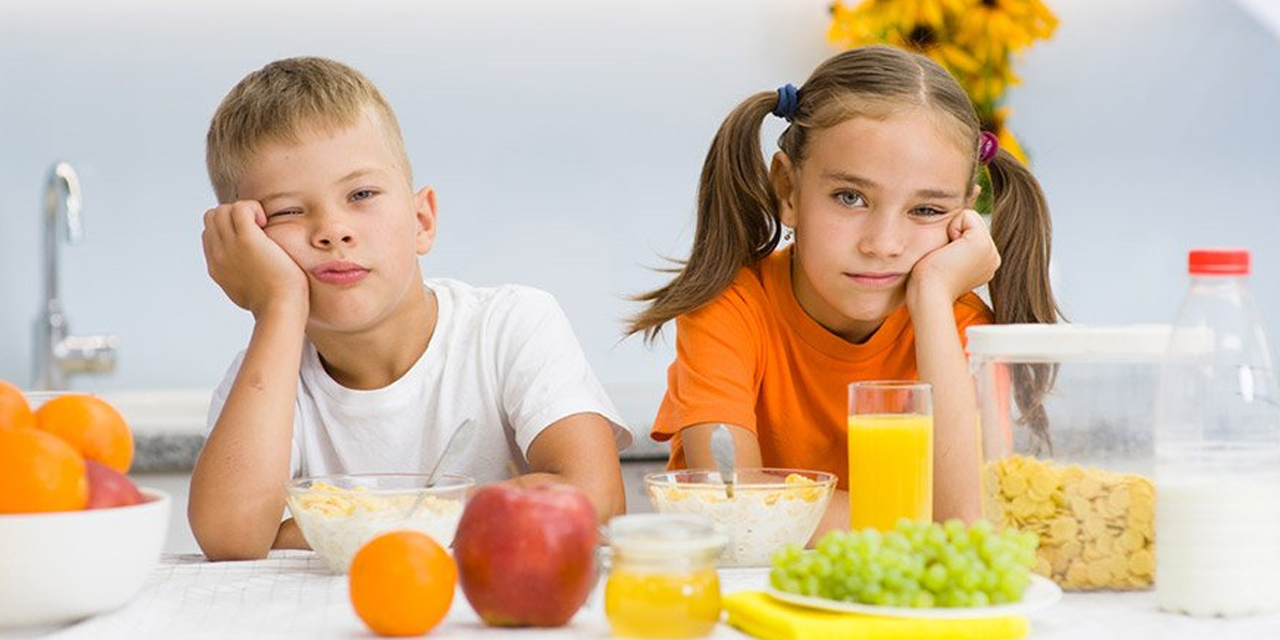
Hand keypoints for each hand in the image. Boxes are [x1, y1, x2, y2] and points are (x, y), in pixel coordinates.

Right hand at [202, 200, 308, 316]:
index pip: (210, 233)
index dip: (229, 227)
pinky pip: (240, 208)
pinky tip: (266, 223)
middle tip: (258, 228)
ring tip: (263, 225)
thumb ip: (243, 278)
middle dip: (234, 214)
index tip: (252, 236)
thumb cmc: (276, 304)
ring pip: (223, 210)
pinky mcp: (246, 240)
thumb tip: (248, 271)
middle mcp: (218, 255)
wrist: (280, 310)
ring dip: (245, 210)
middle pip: (213, 217)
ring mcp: (229, 246)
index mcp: (217, 267)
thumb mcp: (249, 292)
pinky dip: (253, 208)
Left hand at [907, 209, 999, 303]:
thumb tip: (947, 236)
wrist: (928, 296)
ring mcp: (991, 251)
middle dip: (952, 233)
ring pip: (969, 218)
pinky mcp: (983, 244)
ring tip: (946, 257)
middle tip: (944, 260)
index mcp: (985, 263)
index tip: (944, 261)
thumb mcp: (943, 261)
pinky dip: (951, 228)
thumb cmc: (926, 283)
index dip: (950, 237)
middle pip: (970, 222)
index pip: (968, 230)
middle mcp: (992, 258)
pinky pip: (966, 215)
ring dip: (950, 232)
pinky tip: (948, 252)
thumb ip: (952, 247)